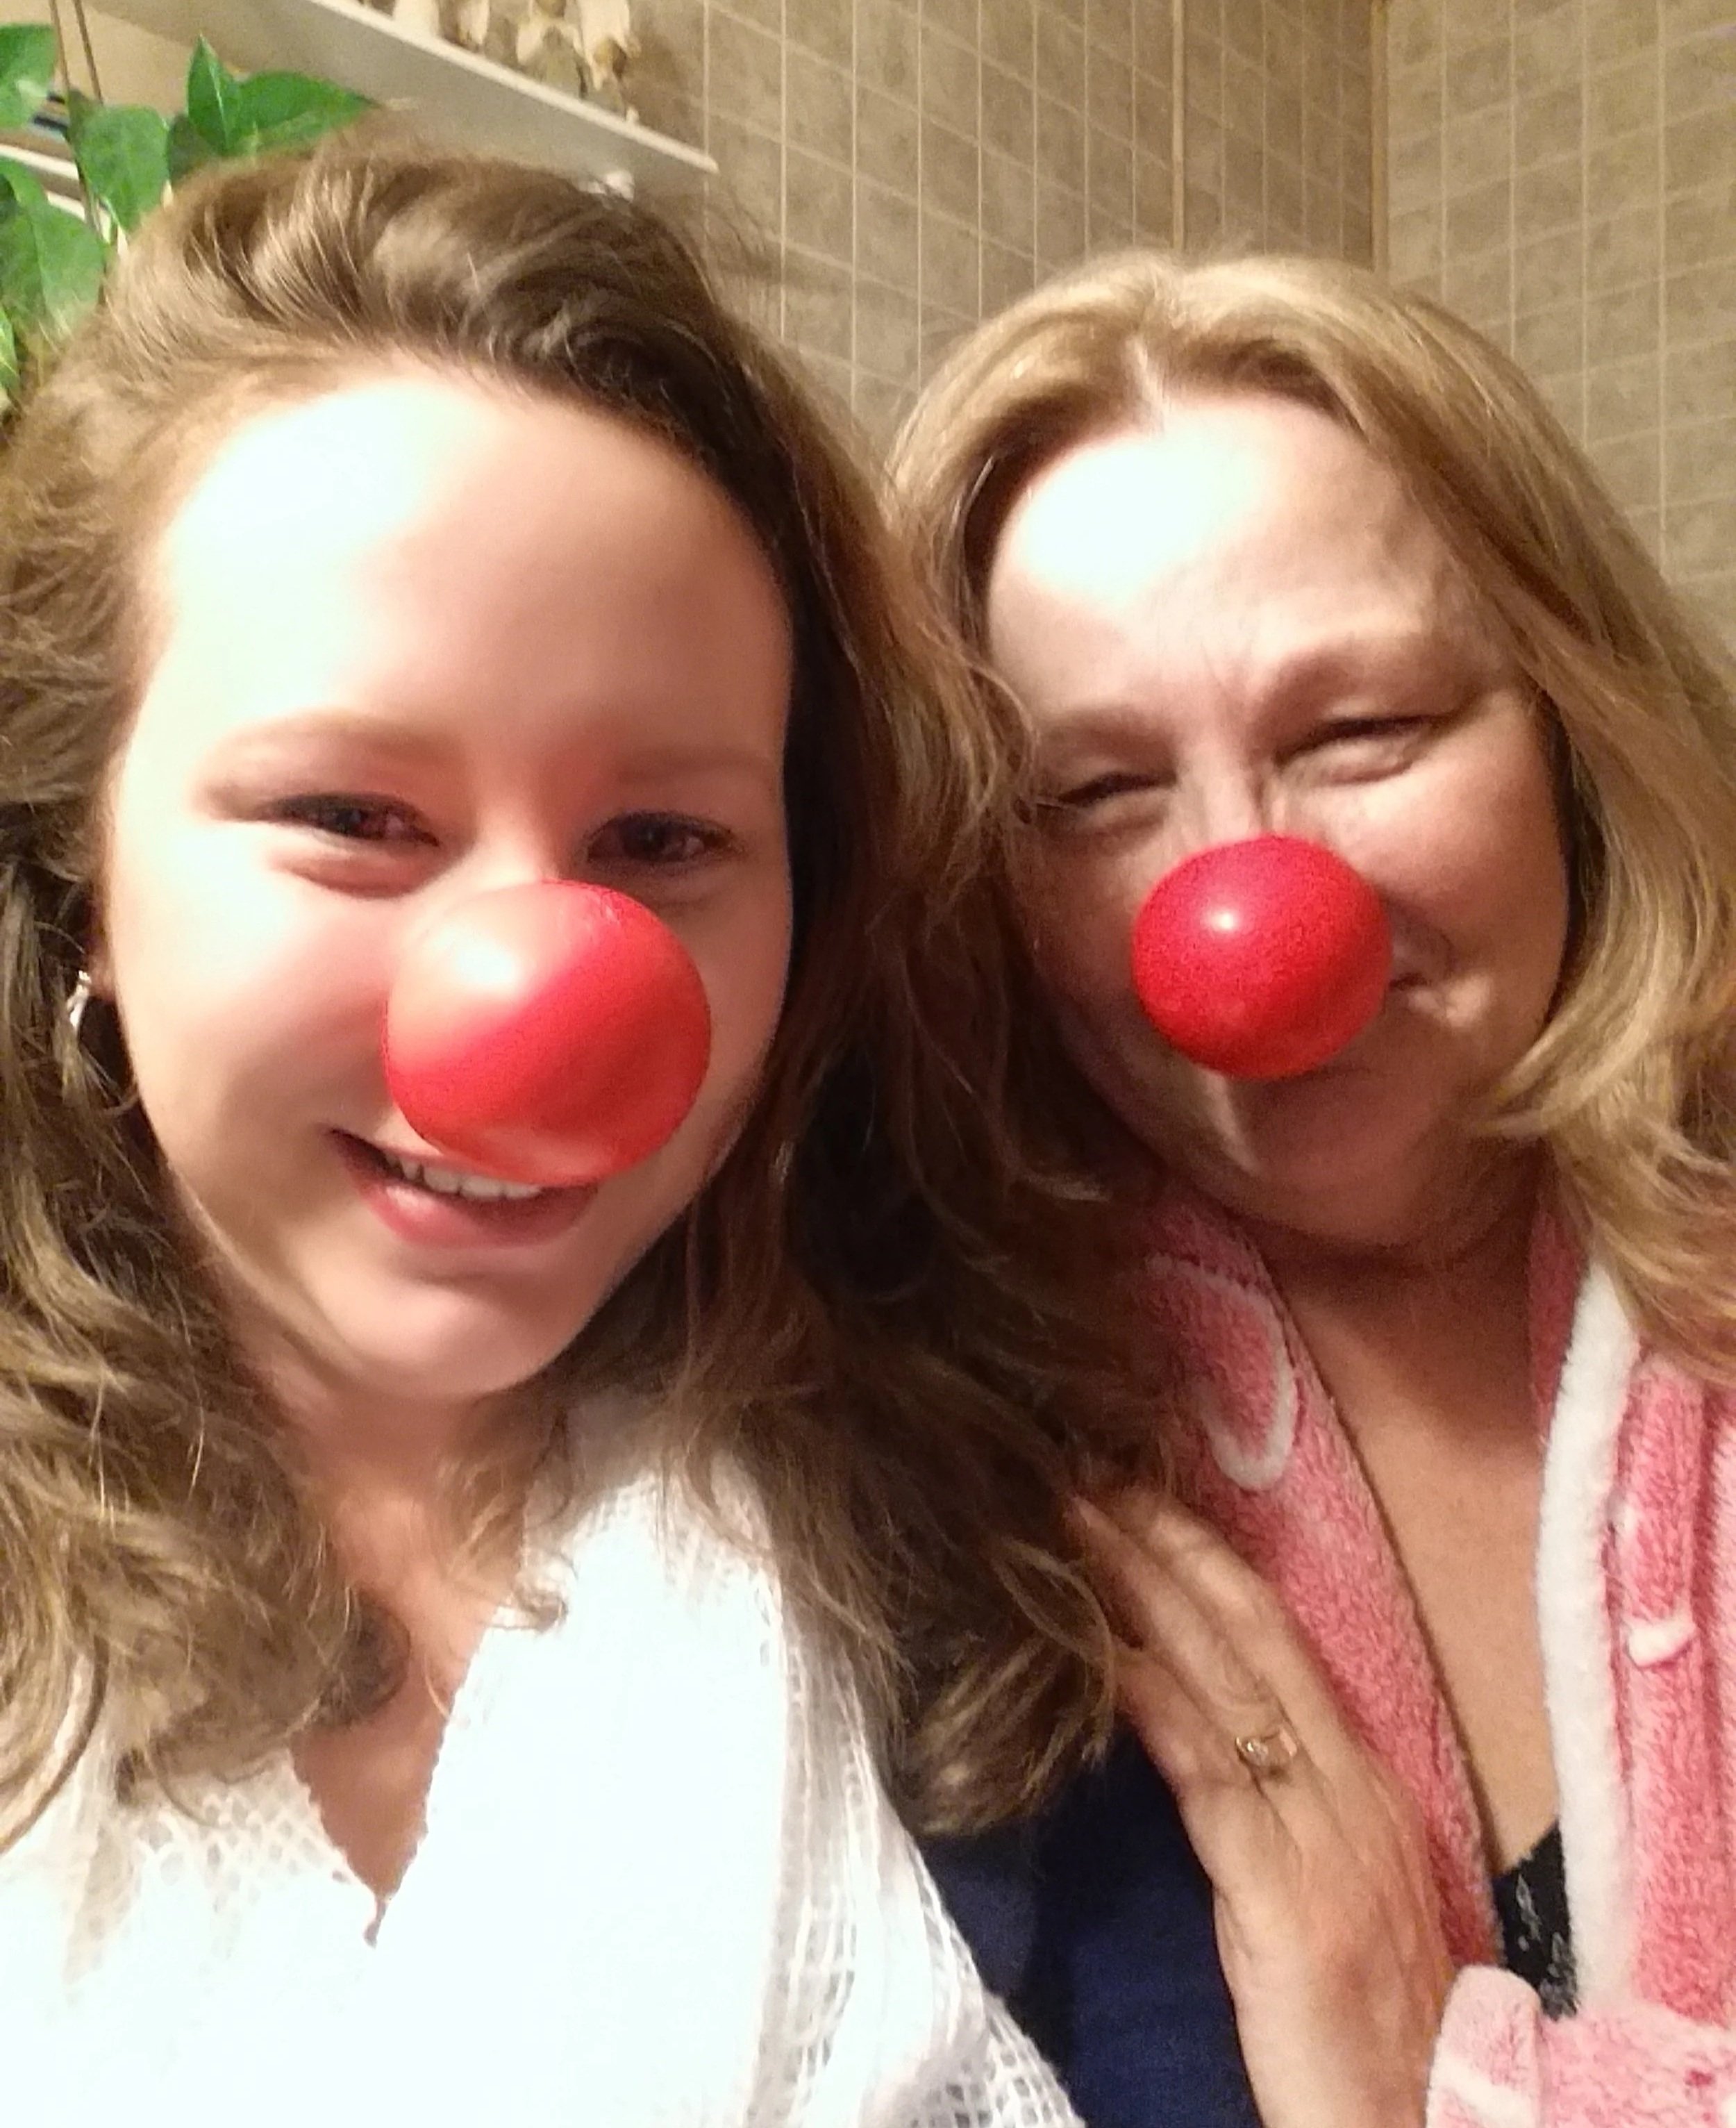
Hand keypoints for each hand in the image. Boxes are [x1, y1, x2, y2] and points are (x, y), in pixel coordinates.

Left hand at [1074, 1491, 1453, 2127]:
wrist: (1417, 2122)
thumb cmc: (1360, 2022)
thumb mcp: (1323, 1889)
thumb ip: (1271, 1810)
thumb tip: (1194, 1735)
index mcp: (1360, 1782)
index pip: (1276, 1640)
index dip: (1205, 1561)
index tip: (1136, 1495)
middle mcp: (1348, 1788)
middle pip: (1250, 1634)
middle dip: (1168, 1544)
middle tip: (1087, 1472)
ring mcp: (1321, 1836)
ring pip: (1224, 1681)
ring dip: (1141, 1593)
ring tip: (1070, 1527)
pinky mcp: (1285, 1899)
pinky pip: (1207, 1777)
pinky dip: (1149, 1703)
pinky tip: (1096, 1656)